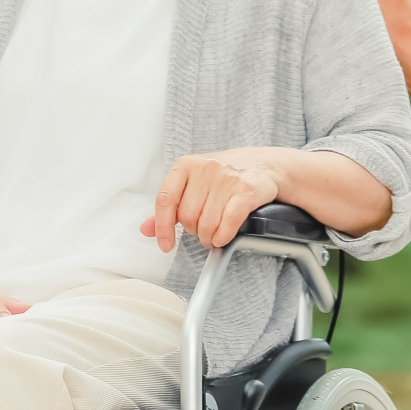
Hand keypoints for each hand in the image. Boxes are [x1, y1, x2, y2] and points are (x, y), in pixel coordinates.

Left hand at [146, 147, 290, 250]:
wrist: (262, 165)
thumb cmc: (224, 175)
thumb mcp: (193, 183)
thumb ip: (170, 206)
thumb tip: (148, 229)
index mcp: (187, 165)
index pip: (166, 199)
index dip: (163, 226)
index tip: (165, 244)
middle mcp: (206, 168)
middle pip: (187, 216)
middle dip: (194, 230)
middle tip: (202, 229)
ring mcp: (227, 179)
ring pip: (207, 224)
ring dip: (210, 237)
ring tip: (214, 232)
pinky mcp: (246, 191)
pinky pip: (228, 224)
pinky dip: (224, 237)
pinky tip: (224, 236)